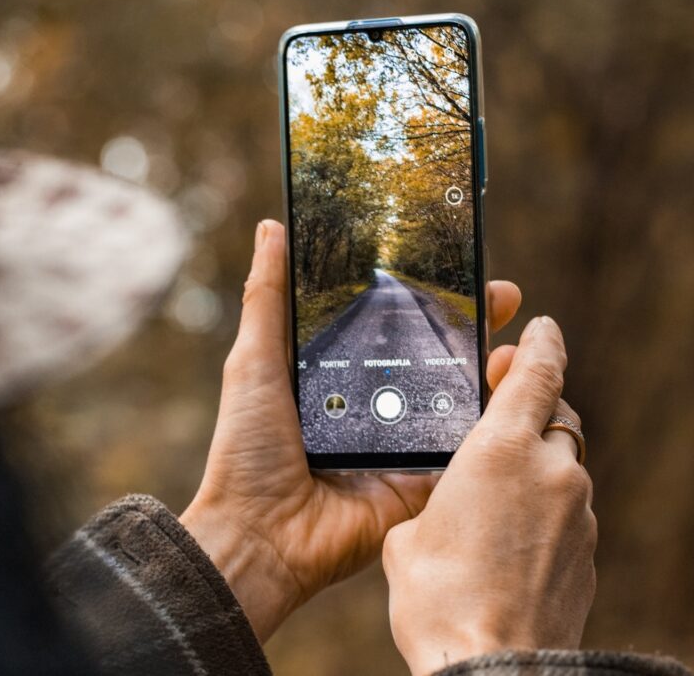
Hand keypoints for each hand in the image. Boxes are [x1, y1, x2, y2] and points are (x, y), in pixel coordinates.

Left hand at [180, 219, 522, 641]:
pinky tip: (516, 390)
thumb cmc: (247, 449)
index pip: (389, 325)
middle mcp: (372, 407)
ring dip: (491, 368)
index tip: (455, 263)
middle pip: (432, 357)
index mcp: (336, 377)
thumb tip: (271, 228)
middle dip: (471, 323)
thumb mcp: (253, 362)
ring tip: (517, 338)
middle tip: (504, 293)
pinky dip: (491, 425)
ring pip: (458, 400)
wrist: (260, 536)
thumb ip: (267, 298)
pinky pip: (464, 451)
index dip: (422, 295)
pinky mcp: (421, 483)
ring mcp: (400, 445)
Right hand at [382, 316, 595, 675]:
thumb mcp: (409, 533)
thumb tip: (447, 500)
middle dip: (528, 410)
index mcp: (501, 450)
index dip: (539, 342)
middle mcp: (551, 472)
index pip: (536, 372)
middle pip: (553, 417)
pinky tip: (506, 541)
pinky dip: (542, 510)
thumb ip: (433, 496)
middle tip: (496, 413)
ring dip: (533, 468)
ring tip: (488, 499)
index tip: (539, 326)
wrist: (490, 664)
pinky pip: (566, 511)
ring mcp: (577, 513)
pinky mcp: (587, 553)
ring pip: (560, 468)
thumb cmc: (438, 597)